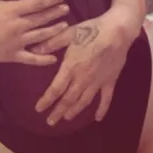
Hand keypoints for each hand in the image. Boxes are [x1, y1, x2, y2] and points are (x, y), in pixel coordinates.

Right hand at [0, 0, 69, 65]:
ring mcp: (18, 42)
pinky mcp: (13, 56)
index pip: (37, 3)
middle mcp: (19, 25)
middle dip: (55, 13)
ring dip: (54, 30)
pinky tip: (54, 58)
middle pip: (42, 18)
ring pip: (41, 36)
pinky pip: (31, 59)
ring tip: (64, 26)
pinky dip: (43, 59)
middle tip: (66, 9)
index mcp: (12, 10)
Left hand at [34, 9, 136, 124]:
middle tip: (50, 122)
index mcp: (71, 67)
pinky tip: (98, 118)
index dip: (46, 100)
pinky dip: (102, 109)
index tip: (39, 109)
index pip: (55, 89)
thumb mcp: (69, 33)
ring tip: (67, 118)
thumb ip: (51, 43)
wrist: (117, 31)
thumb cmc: (92, 29)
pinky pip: (106, 99)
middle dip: (58, 112)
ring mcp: (97, 81)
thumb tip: (34, 50)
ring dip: (74, 111)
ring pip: (84, 101)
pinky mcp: (110, 81)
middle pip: (68, 99)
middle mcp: (83, 78)